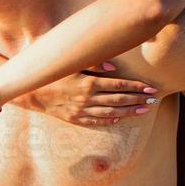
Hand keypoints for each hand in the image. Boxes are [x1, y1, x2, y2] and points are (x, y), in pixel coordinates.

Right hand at [21, 63, 158, 126]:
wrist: (30, 92)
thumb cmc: (52, 74)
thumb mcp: (72, 65)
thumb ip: (94, 64)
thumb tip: (114, 68)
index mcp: (89, 83)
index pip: (119, 86)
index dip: (137, 87)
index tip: (151, 89)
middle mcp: (87, 98)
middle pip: (119, 100)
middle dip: (138, 100)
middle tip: (154, 101)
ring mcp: (81, 110)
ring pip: (111, 113)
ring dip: (129, 112)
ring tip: (143, 111)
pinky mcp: (74, 118)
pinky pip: (95, 121)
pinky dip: (108, 121)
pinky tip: (119, 119)